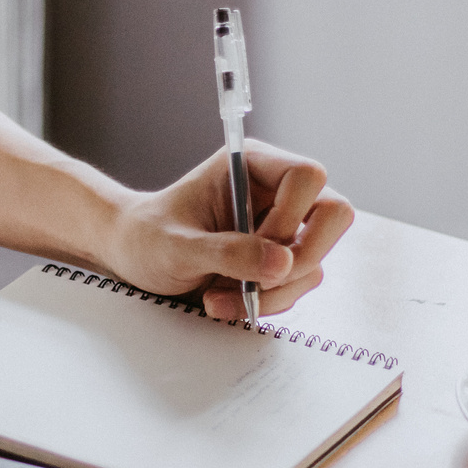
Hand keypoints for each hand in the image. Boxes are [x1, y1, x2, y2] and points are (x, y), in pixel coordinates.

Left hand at [105, 139, 353, 318]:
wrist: (133, 259)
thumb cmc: (146, 238)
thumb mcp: (176, 247)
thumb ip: (226, 252)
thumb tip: (282, 263)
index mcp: (251, 166)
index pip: (307, 176)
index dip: (291, 216)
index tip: (257, 244)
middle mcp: (274, 192)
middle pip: (333, 215)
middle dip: (301, 258)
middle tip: (259, 283)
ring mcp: (282, 227)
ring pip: (315, 259)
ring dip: (274, 290)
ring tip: (219, 298)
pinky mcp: (279, 259)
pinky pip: (299, 284)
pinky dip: (267, 301)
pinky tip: (225, 302)